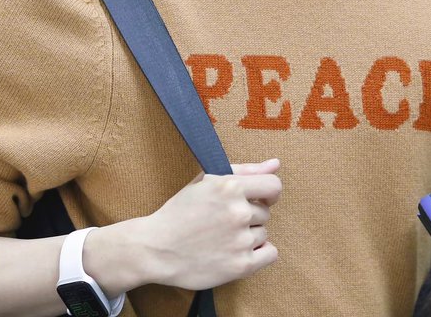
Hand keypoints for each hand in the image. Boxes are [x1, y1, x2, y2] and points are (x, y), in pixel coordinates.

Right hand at [116, 159, 281, 291]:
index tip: (258, 199)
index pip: (273, 186)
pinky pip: (270, 254)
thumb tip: (275, 164)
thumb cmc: (179, 213)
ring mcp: (241, 240)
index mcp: (230, 187)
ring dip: (249, 235)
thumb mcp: (206, 182)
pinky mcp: (241, 265)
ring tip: (223, 238)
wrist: (155, 248)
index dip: (267, 193)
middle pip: (265, 212)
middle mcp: (239, 213)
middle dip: (249, 215)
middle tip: (223, 222)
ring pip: (264, 233)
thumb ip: (244, 171)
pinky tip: (238, 251)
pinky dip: (258, 254)